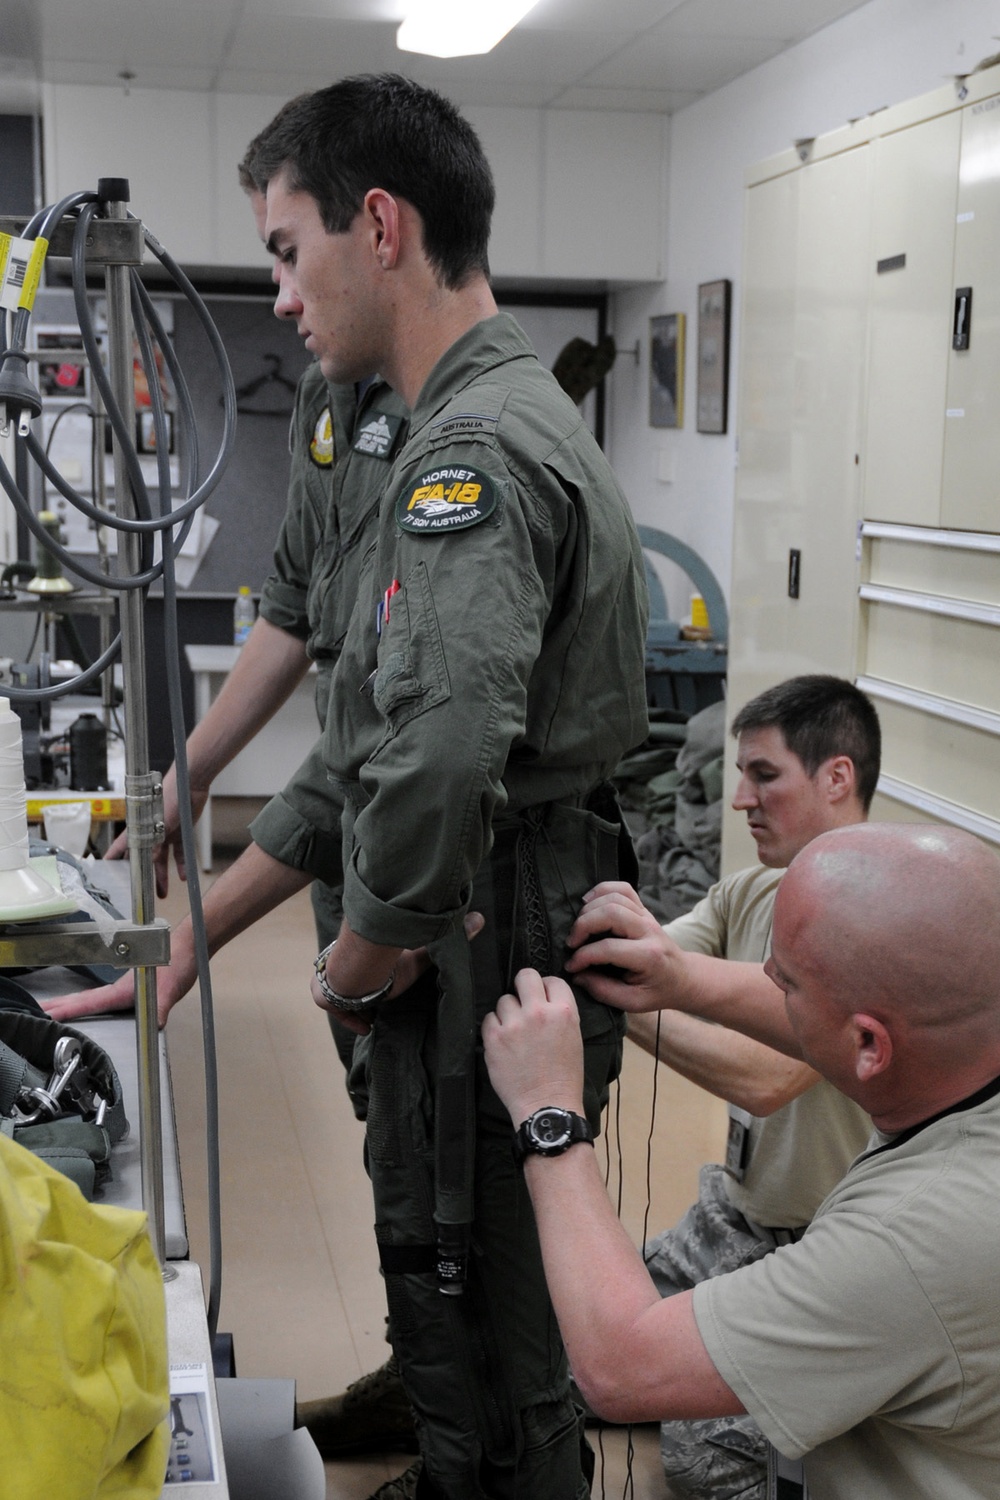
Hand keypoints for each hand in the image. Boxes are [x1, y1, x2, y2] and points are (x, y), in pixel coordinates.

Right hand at [40, 957, 191, 1029]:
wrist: (187, 949)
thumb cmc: (176, 963)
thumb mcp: (169, 988)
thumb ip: (159, 1006)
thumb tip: (154, 1024)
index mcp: (120, 991)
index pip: (87, 1002)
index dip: (66, 1010)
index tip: (45, 1015)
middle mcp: (117, 989)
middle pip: (81, 999)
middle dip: (57, 1006)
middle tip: (36, 1013)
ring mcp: (122, 989)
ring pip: (89, 997)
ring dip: (69, 1004)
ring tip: (51, 1011)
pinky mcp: (131, 990)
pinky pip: (101, 999)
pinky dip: (86, 1003)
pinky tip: (86, 1008)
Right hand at [104, 769, 207, 899]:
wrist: (190, 783)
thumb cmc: (168, 797)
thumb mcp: (157, 824)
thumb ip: (153, 843)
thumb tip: (149, 863)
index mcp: (138, 827)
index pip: (122, 846)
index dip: (113, 858)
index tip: (105, 869)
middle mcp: (149, 832)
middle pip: (144, 858)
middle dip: (143, 876)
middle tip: (141, 893)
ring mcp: (165, 832)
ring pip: (162, 859)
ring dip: (162, 876)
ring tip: (162, 893)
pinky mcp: (180, 832)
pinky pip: (180, 853)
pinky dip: (181, 865)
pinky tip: (182, 877)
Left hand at [312, 911, 486, 1033]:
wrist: (358, 973)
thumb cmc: (388, 964)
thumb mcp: (418, 958)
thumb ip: (445, 940)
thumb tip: (479, 918)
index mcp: (365, 953)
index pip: (370, 963)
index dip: (378, 975)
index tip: (389, 986)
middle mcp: (346, 963)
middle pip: (354, 979)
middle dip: (366, 992)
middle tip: (383, 1002)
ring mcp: (329, 980)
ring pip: (342, 995)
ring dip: (357, 1006)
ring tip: (375, 1016)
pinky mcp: (323, 997)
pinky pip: (335, 1009)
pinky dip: (350, 1019)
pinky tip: (367, 1027)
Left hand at [482, 969, 584, 1125]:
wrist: (547, 1105)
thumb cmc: (564, 1076)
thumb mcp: (574, 1037)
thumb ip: (559, 1013)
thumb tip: (542, 998)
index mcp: (564, 1012)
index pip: (552, 980)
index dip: (546, 989)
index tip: (542, 999)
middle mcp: (539, 1012)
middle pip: (525, 976)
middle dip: (523, 987)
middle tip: (523, 1002)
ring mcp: (514, 1024)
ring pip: (504, 1000)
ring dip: (507, 1013)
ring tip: (514, 1032)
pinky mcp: (494, 1038)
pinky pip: (488, 1019)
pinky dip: (494, 1028)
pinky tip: (503, 1042)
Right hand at [564, 881, 691, 1012]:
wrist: (682, 978)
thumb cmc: (657, 991)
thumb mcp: (633, 1002)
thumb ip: (603, 991)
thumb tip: (577, 975)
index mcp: (649, 956)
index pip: (608, 948)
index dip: (582, 957)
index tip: (571, 966)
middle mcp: (649, 930)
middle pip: (611, 913)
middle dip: (583, 925)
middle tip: (571, 943)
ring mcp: (647, 916)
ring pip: (614, 897)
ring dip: (589, 909)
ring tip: (579, 928)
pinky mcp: (643, 909)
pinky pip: (622, 889)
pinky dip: (602, 890)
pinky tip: (588, 903)